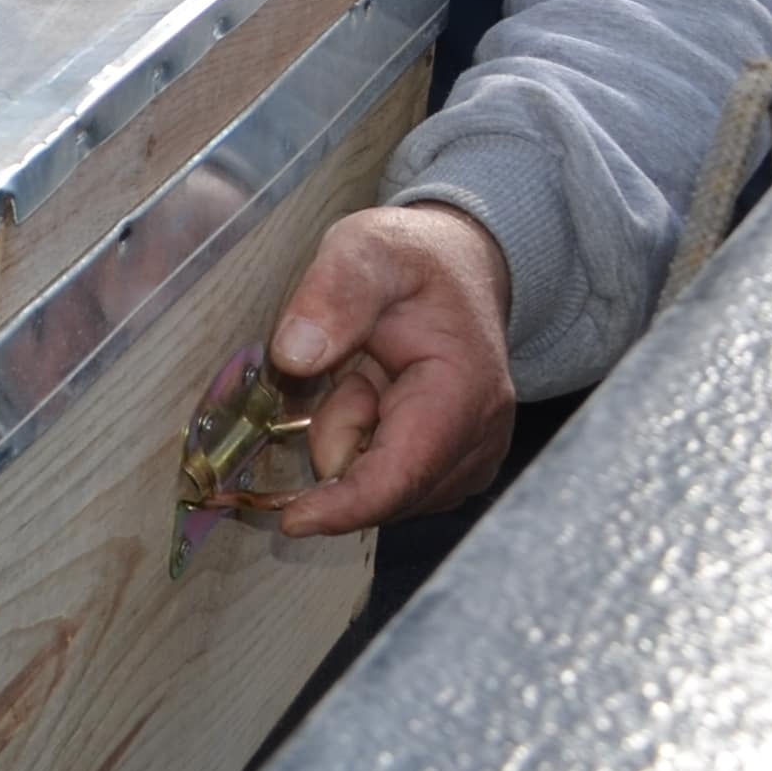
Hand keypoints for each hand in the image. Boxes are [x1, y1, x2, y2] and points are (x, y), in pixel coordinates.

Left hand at [262, 203, 515, 537]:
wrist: (459, 266)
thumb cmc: (414, 260)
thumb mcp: (365, 249)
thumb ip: (333, 294)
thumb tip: (295, 355)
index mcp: (464, 392)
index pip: (401, 476)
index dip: (344, 507)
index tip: (291, 520)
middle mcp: (479, 439)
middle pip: (384, 488)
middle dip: (340, 441)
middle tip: (347, 371)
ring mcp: (470, 458)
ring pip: (382, 488)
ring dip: (351, 439)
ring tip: (367, 373)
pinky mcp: (451, 466)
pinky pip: (388, 481)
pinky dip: (362, 444)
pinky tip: (373, 395)